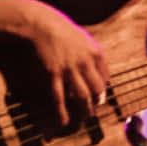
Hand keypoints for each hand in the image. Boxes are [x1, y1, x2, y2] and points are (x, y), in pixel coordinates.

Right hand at [18, 0, 107, 127]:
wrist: (40, 24)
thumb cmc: (61, 30)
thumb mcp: (84, 39)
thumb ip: (92, 54)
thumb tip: (97, 70)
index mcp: (96, 53)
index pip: (106, 77)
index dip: (103, 88)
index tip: (100, 95)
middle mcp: (86, 62)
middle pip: (97, 89)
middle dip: (97, 102)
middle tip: (94, 110)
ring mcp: (70, 69)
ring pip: (82, 96)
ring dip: (85, 110)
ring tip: (85, 118)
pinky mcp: (53, 74)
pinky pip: (59, 97)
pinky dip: (62, 111)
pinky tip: (63, 121)